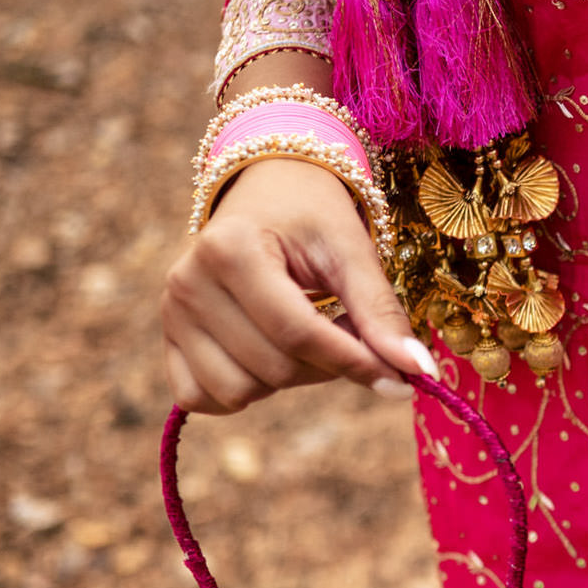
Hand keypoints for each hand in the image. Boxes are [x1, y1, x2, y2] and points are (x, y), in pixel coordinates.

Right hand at [160, 156, 436, 413]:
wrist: (268, 189)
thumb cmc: (312, 215)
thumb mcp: (352, 250)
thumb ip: (381, 312)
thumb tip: (419, 371)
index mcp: (230, 249)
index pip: (297, 333)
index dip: (355, 362)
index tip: (402, 379)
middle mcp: (188, 282)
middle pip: (274, 368)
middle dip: (327, 365)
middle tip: (349, 333)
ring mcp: (172, 312)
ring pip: (240, 391)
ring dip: (288, 379)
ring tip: (307, 336)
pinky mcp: (169, 337)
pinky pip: (201, 398)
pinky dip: (242, 393)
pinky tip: (269, 358)